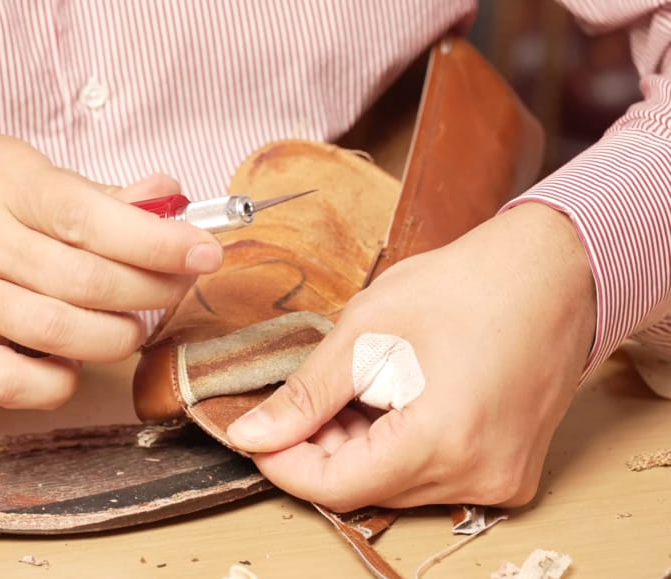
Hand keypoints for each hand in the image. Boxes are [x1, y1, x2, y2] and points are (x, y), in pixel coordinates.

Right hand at [0, 135, 222, 408]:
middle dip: (151, 289)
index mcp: (2, 185)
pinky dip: (59, 379)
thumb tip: (171, 200)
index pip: (90, 218)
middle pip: (86, 280)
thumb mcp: (20, 171)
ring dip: (117, 334)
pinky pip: (15, 383)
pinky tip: (73, 358)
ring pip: (60, 332)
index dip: (157, 241)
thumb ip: (98, 194)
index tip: (205, 251)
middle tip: (175, 285)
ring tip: (130, 322)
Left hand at [226, 203, 595, 509]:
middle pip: (365, 488)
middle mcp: (479, 477)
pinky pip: (431, 476)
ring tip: (358, 386)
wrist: (551, 273)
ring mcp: (500, 479)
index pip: (334, 487)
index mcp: (444, 442)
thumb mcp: (367, 332)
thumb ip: (306, 394)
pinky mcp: (508, 471)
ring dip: (358, 446)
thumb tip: (254, 435)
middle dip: (320, 447)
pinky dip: (397, 446)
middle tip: (307, 398)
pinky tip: (392, 399)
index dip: (283, 462)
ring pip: (395, 484)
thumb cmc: (470, 286)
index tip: (255, 435)